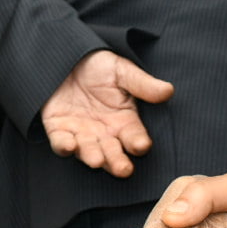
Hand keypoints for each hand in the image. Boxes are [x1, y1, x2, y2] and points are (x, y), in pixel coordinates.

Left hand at [41, 50, 173, 176]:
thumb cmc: (99, 66)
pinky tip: (69, 146)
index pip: (134, 137)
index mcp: (124, 121)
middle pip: (113, 152)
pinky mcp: (58, 130)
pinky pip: (60, 143)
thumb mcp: (121, 71)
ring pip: (88, 151)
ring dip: (92, 156)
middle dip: (118, 162)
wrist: (66, 57)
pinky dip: (64, 146)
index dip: (138, 142)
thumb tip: (168, 90)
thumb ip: (142, 84)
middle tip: (123, 170)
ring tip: (97, 161)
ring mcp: (81, 134)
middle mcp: (104, 133)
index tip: (141, 145)